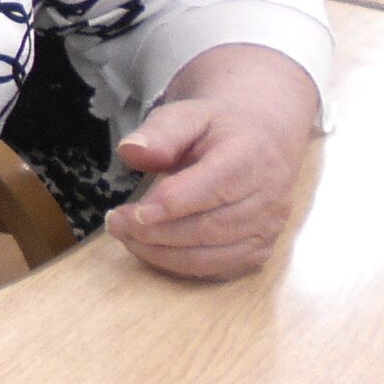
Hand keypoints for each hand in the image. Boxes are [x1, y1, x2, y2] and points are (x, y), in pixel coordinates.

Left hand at [106, 45, 317, 279]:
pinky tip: (152, 251)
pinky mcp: (261, 249)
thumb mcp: (187, 115)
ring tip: (126, 237)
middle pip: (210, 227)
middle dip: (157, 233)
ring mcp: (268, 229)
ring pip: (214, 256)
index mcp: (251, 157)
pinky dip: (182, 266)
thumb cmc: (216, 127)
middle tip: (115, 224)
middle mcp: (267, 198)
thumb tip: (130, 152)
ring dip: (164, 254)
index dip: (170, 205)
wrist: (261, 139)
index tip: (130, 213)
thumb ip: (160, 133)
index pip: (213, 188)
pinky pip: (220, 268)